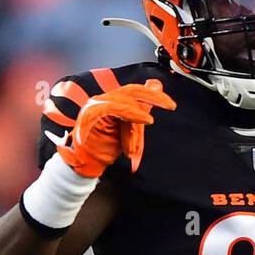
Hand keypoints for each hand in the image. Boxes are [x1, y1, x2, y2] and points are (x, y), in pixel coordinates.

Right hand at [54, 79, 174, 177]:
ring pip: (125, 101)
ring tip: (149, 123)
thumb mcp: (128, 131)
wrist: (84, 164)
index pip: (134, 92)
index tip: (170, 104)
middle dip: (153, 96)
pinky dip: (132, 113)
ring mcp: (97, 104)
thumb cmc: (103, 149)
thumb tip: (154, 93)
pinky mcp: (92, 113)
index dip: (153, 95)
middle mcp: (103, 99)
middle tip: (170, 105)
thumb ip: (139, 113)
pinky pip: (116, 108)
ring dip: (140, 115)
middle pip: (132, 91)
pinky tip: (145, 119)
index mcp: (111, 102)